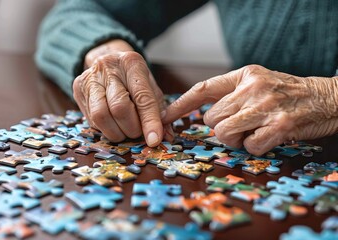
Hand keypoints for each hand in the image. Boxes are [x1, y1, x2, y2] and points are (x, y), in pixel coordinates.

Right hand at [73, 40, 173, 145]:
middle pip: (119, 107)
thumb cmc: (133, 79)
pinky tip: (113, 124)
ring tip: (125, 131)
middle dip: (132, 128)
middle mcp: (108, 67)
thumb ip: (159, 112)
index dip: (149, 121)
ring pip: (100, 116)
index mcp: (131, 63)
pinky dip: (105, 129)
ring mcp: (90, 77)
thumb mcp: (151, 89)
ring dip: (116, 132)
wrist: (108, 63)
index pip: (142, 97)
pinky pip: (91, 119)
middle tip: (138, 133)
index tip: (154, 139)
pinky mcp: (78, 89)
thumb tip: (166, 136)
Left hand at [162, 65, 337, 154]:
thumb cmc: (287, 93)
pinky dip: (255, 148)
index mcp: (244, 75)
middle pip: (211, 119)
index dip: (180, 104)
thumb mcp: (258, 82)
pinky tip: (268, 138)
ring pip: (225, 134)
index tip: (164, 117)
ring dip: (236, 140)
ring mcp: (265, 107)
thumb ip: (232, 94)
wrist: (326, 98)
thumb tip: (203, 115)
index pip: (203, 89)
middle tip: (241, 126)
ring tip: (254, 132)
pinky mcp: (279, 126)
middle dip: (221, 128)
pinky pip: (248, 147)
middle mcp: (252, 88)